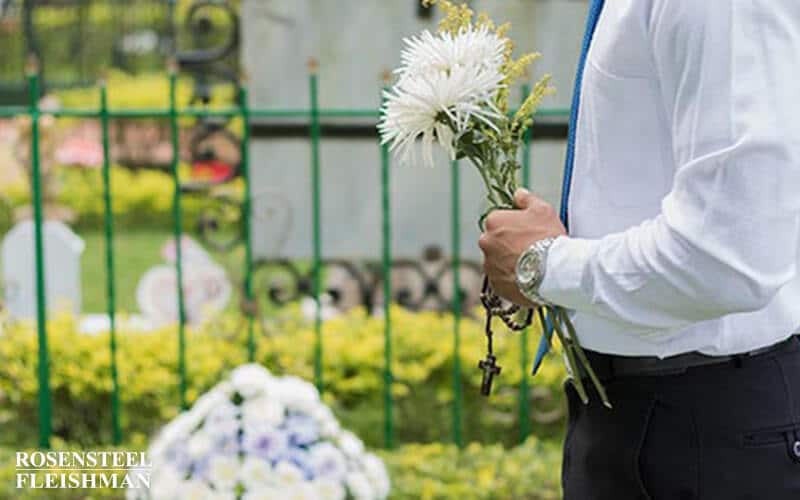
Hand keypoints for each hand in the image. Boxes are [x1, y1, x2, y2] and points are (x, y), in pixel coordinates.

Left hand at [478, 188, 566, 305]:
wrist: (553, 271)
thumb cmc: (548, 238)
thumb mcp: (543, 210)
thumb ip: (527, 199)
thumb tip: (518, 193)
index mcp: (493, 221)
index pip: (498, 220)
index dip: (513, 226)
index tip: (526, 232)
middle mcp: (486, 242)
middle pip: (495, 241)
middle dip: (507, 244)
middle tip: (528, 249)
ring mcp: (489, 265)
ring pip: (496, 261)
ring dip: (508, 262)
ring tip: (529, 266)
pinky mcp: (495, 285)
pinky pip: (500, 280)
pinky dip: (510, 279)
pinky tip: (526, 277)